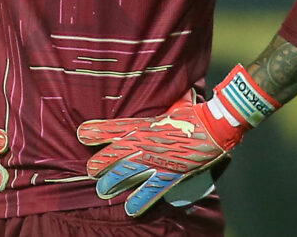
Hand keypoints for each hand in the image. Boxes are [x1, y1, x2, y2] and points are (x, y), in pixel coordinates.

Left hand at [77, 64, 278, 216]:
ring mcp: (157, 159)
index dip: (97, 131)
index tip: (81, 133)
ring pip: (127, 172)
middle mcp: (146, 142)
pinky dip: (141, 200)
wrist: (215, 126)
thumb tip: (165, 85)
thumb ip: (163, 101)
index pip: (115, 127)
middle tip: (88, 169)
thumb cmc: (194, 112)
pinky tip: (130, 210)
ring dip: (113, 181)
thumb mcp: (174, 104)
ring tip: (101, 190)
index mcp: (145, 124)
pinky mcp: (170, 173)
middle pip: (116, 153)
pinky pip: (152, 190)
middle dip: (100, 162)